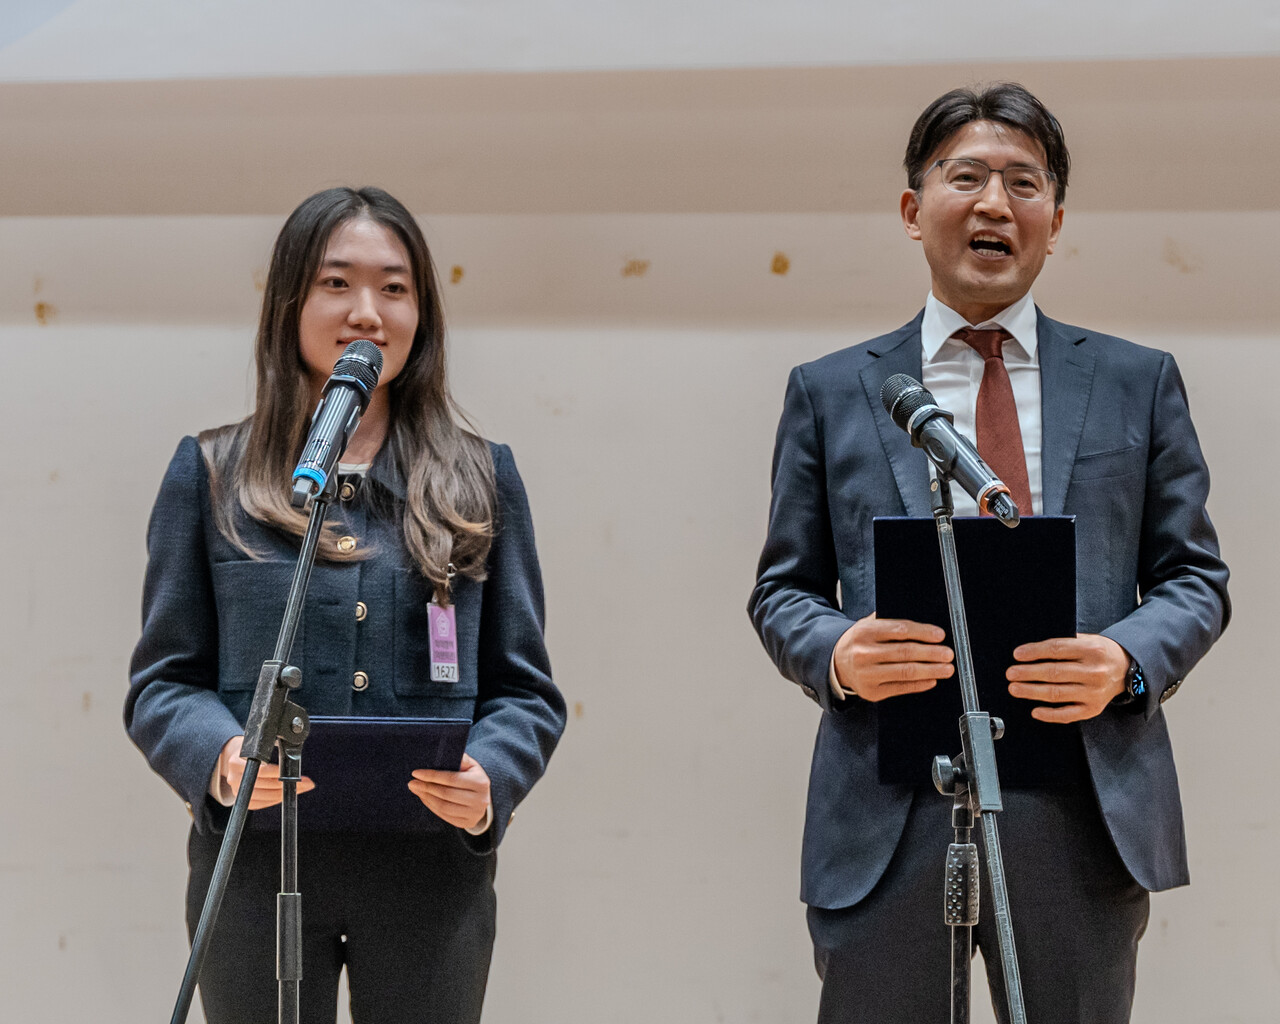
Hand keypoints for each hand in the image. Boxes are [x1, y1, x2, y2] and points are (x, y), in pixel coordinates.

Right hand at [219, 735, 315, 809]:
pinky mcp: (240, 799)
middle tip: (308, 783)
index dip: (281, 774)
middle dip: (289, 785)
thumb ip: (271, 745)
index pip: (263, 770)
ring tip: (301, 789)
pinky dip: (274, 800)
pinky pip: (259, 804)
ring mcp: (236, 789)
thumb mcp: (257, 742)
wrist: (230, 756)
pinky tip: (285, 795)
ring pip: (264, 797)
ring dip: (285, 794)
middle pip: (266, 785)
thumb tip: (292, 747)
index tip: (298, 775)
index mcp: (237, 761)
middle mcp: (234, 777)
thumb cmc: (248, 747)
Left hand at [409, 753, 491, 829]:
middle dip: (426, 787)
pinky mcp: (467, 823)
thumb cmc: (473, 777)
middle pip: (446, 794)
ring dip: (426, 798)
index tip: (416, 773)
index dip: (432, 776)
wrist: (484, 797)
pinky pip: (445, 816)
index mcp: (481, 782)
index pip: (451, 779)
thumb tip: (443, 753)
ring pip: (444, 807)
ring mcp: (474, 814)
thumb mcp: (471, 765)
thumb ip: (460, 759)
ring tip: (416, 790)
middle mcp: (480, 800)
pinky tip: (424, 798)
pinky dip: (431, 807)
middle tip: (412, 783)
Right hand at [832, 613, 954, 700]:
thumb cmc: (860, 642)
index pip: (899, 630)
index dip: (922, 632)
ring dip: (930, 670)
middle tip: (948, 653)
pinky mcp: (871, 692)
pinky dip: (919, 685)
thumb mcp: (867, 625)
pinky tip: (932, 680)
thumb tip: (924, 626)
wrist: (835, 663)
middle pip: (905, 652)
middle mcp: (864, 653)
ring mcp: (867, 674)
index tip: (940, 635)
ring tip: (946, 668)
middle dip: (931, 653)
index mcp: (865, 632)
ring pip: (905, 672)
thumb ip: (889, 622)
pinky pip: (900, 688)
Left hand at [1006, 634, 1128, 722]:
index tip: (1017, 655)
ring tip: (1015, 688)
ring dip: (1032, 692)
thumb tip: (1030, 649)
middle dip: (1029, 673)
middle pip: (1055, 673)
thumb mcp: (1087, 639)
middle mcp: (1094, 672)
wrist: (1126, 668)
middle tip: (1010, 674)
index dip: (1035, 652)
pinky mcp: (1094, 709)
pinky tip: (1034, 711)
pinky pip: (1068, 715)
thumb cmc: (1098, 652)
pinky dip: (1050, 714)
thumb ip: (1064, 643)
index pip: (1058, 649)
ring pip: (1058, 693)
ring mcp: (1094, 692)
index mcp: (1091, 650)